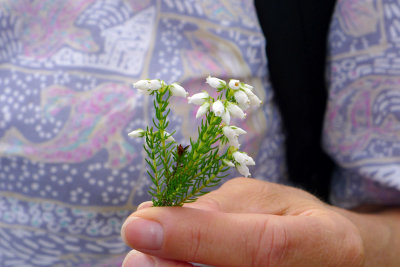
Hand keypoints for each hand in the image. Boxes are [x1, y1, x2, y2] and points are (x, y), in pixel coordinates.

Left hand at [120, 178, 367, 265]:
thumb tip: (159, 215)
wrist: (333, 257)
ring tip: (146, 257)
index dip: (195, 237)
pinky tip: (169, 262)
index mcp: (325, 242)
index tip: (138, 224)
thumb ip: (221, 209)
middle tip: (133, 249)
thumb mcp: (267, 199)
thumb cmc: (299, 220)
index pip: (258, 246)